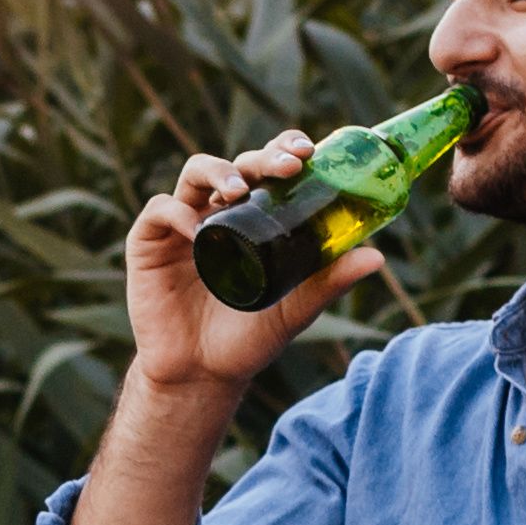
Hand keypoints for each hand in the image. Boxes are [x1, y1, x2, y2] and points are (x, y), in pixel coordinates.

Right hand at [123, 130, 360, 395]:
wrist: (201, 375)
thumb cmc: (249, 339)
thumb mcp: (295, 309)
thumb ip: (329, 282)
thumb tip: (378, 258)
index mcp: (252, 218)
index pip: (267, 169)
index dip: (283, 149)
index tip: (308, 152)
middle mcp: (217, 213)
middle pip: (237, 164)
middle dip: (262, 157)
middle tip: (288, 167)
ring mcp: (181, 225)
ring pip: (195, 173)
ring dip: (219, 172)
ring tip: (238, 191)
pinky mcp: (148, 243)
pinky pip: (159, 211)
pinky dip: (177, 212)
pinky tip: (196, 228)